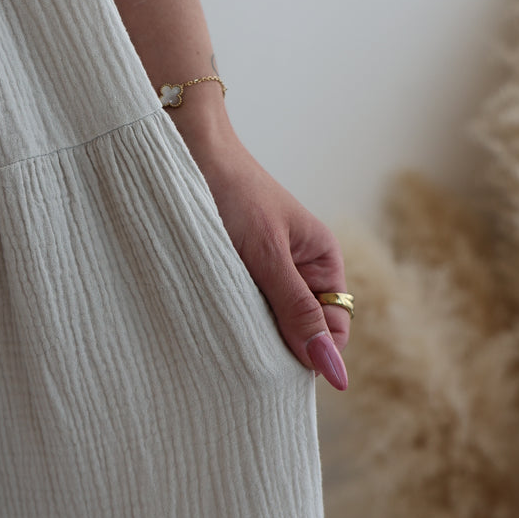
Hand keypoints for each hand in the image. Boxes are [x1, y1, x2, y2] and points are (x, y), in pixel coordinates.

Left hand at [174, 109, 350, 390]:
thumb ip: (295, 310)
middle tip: (242, 346)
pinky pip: (240, 306)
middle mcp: (298, 269)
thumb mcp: (265, 256)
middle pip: (301, 330)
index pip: (333, 329)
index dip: (313, 352)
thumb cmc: (231, 191)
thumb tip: (332, 370)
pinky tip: (207, 310)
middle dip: (277, 344)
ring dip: (248, 328)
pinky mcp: (233, 270)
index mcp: (322, 260)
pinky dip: (226, 313)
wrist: (185, 147)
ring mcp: (264, 270)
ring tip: (222, 320)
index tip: (275, 365)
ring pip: (267, 322)